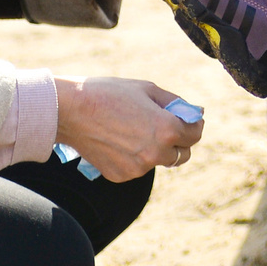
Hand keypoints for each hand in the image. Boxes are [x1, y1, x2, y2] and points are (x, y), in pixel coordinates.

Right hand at [53, 76, 202, 180]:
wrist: (71, 111)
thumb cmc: (109, 94)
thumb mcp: (147, 89)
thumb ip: (175, 103)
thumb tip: (195, 112)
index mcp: (166, 130)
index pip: (195, 134)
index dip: (194, 124)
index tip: (188, 118)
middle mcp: (155, 154)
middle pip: (182, 154)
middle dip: (178, 140)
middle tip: (164, 125)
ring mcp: (137, 168)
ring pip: (158, 161)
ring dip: (155, 148)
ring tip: (134, 128)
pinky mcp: (121, 176)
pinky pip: (138, 167)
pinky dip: (135, 156)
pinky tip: (119, 140)